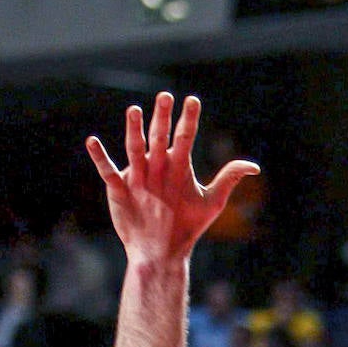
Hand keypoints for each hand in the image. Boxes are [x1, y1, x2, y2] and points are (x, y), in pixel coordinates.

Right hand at [86, 92, 259, 262]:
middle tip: (165, 96)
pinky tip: (92, 142)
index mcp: (178, 167)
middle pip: (159, 138)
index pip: (185, 138)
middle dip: (162, 118)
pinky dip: (100, 157)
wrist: (162, 250)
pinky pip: (108, 171)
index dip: (189, 120)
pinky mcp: (120, 190)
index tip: (193, 100)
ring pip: (136, 149)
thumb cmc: (188, 225)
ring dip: (134, 130)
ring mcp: (137, 177)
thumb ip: (228, 179)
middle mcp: (157, 167)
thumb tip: (255, 166)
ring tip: (135, 110)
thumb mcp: (212, 203)